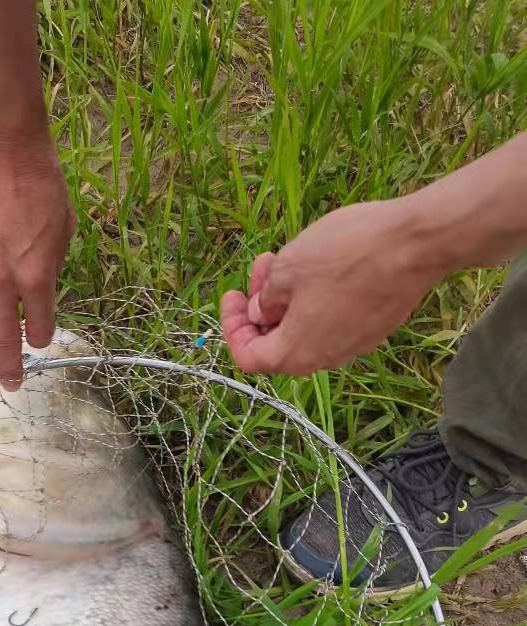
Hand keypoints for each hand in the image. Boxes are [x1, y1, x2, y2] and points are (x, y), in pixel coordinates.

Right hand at [0, 132, 75, 392]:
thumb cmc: (38, 179)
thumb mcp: (63, 227)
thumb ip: (52, 267)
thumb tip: (42, 295)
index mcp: (38, 276)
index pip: (42, 327)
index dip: (43, 338)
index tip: (40, 340)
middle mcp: (3, 284)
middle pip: (6, 340)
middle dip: (11, 368)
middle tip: (13, 387)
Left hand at [220, 198, 442, 376]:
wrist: (416, 243)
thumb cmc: (346, 254)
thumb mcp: (288, 268)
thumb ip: (265, 299)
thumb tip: (261, 314)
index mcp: (294, 354)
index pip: (248, 357)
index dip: (231, 328)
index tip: (232, 295)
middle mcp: (323, 360)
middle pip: (277, 344)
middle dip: (260, 307)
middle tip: (261, 267)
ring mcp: (352, 346)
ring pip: (306, 330)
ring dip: (288, 299)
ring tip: (288, 258)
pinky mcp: (374, 329)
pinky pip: (333, 322)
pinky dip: (316, 300)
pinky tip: (320, 268)